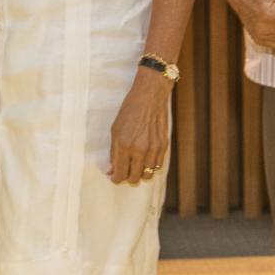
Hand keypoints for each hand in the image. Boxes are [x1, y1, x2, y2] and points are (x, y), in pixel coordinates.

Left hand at [109, 70, 171, 184]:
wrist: (150, 96)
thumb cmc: (130, 110)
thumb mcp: (115, 130)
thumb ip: (113, 152)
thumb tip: (111, 169)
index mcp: (125, 145)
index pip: (120, 173)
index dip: (116, 178)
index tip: (114, 177)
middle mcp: (140, 150)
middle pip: (134, 178)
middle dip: (127, 177)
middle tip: (124, 171)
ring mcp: (153, 149)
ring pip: (147, 175)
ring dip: (140, 174)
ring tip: (135, 167)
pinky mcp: (163, 146)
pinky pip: (157, 166)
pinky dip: (150, 167)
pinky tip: (145, 160)